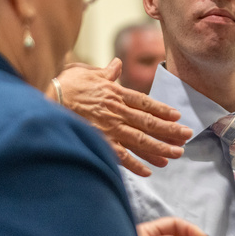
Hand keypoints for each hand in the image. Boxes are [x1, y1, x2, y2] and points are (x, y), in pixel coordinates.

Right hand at [54, 60, 191, 176]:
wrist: (47, 100)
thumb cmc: (67, 86)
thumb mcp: (89, 74)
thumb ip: (107, 72)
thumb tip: (116, 64)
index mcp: (116, 93)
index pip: (146, 102)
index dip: (163, 110)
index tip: (178, 116)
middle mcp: (117, 111)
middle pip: (149, 122)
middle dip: (170, 131)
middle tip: (187, 137)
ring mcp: (109, 128)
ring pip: (140, 140)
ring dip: (160, 148)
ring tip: (176, 155)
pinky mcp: (99, 142)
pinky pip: (121, 156)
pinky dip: (135, 164)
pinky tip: (149, 171)